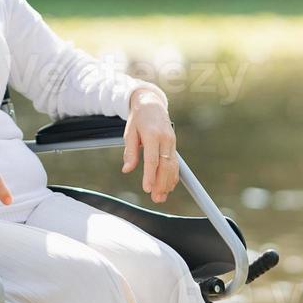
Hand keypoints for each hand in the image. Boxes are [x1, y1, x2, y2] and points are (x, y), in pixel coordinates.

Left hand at [121, 87, 176, 204]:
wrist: (151, 103)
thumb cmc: (138, 118)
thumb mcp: (130, 132)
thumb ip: (130, 152)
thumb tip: (127, 169)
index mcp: (152, 134)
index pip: (152, 159)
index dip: (150, 176)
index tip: (147, 189)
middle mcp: (165, 138)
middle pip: (165, 166)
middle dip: (161, 184)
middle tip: (156, 198)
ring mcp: (171, 141)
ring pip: (172, 166)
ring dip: (168, 183)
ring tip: (161, 196)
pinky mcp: (174, 144)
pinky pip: (175, 163)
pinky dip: (173, 176)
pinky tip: (169, 186)